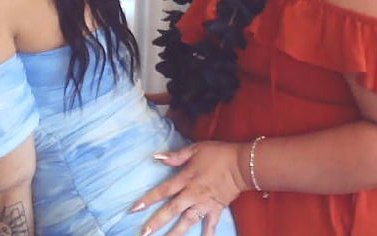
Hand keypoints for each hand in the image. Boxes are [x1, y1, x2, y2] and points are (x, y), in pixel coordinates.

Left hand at [132, 141, 247, 235]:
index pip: (163, 190)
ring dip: (175, 233)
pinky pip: (210, 224)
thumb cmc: (219, 153)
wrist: (242, 163)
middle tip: (144, 233)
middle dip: (157, 222)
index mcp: (186, 178)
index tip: (134, 209)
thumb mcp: (196, 149)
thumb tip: (157, 157)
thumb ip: (177, 155)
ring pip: (187, 221)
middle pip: (171, 209)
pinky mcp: (216, 208)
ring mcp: (204, 203)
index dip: (148, 199)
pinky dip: (207, 234)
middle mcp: (192, 193)